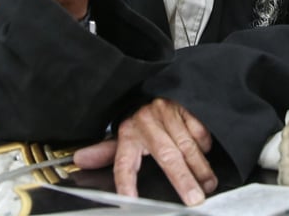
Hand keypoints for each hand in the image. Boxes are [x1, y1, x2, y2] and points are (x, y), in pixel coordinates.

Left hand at [74, 98, 215, 205]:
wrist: (154, 87)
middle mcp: (147, 122)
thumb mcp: (122, 135)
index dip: (127, 183)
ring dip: (200, 167)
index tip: (131, 201)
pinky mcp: (186, 105)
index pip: (124, 162)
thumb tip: (80, 159)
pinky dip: (205, 145)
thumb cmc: (139, 120)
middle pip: (166, 155)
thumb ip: (105, 151)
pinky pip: (199, 129)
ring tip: (208, 184)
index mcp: (127, 133)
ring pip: (187, 144)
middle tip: (194, 198)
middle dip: (182, 179)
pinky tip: (205, 154)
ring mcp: (168, 112)